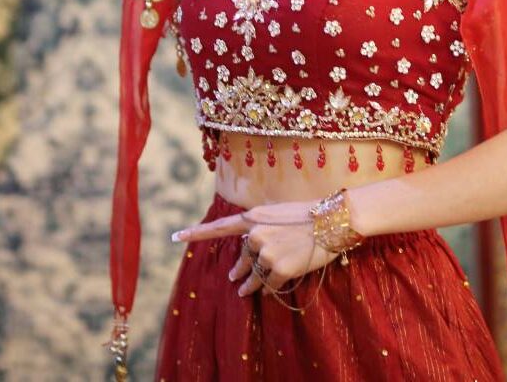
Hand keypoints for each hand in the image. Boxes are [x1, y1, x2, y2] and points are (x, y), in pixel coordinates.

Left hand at [173, 200, 336, 297]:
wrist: (331, 220)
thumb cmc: (307, 214)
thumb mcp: (277, 215)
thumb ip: (258, 230)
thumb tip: (246, 256)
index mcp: (253, 217)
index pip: (219, 227)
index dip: (196, 233)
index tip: (176, 237)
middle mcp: (256, 234)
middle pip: (242, 259)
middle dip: (240, 271)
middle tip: (236, 280)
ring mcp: (267, 252)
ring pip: (253, 276)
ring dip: (251, 285)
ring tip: (245, 292)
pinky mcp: (280, 268)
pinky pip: (269, 285)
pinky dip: (269, 288)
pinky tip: (272, 287)